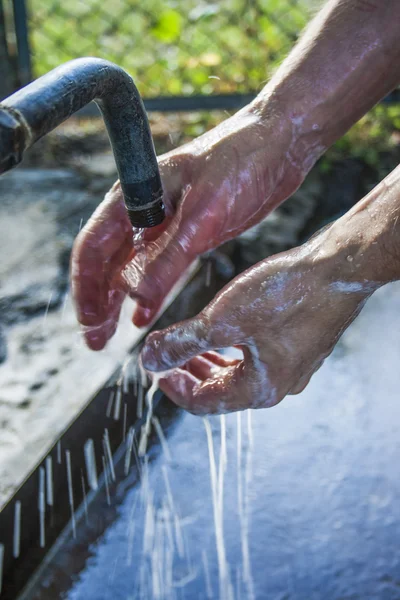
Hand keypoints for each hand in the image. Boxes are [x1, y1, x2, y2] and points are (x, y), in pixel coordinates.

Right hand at [71, 101, 320, 349]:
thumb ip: (169, 257)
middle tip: (95, 339)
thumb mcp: (203, 214)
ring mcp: (165, 222)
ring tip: (110, 335)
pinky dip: (148, 294)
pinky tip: (143, 316)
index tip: (89, 320)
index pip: (93, 246)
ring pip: (129, 268)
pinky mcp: (188, 232)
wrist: (278, 144)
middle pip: (106, 262)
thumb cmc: (240, 162)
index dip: (86, 286)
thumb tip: (136, 298)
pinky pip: (158, 268)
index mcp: (135, 196)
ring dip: (118, 302)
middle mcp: (143, 210)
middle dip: (98, 301)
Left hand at [140, 224, 380, 414]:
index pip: (204, 403)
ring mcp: (294, 366)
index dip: (173, 388)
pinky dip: (234, 349)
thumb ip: (182, 343)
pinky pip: (259, 357)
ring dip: (211, 361)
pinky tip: (225, 331)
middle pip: (222, 390)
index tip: (154, 370)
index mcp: (260, 389)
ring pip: (241, 373)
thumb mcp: (222, 321)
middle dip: (190, 373)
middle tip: (167, 358)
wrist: (339, 268)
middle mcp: (279, 385)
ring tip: (191, 345)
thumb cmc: (285, 295)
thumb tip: (149, 361)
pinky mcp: (301, 345)